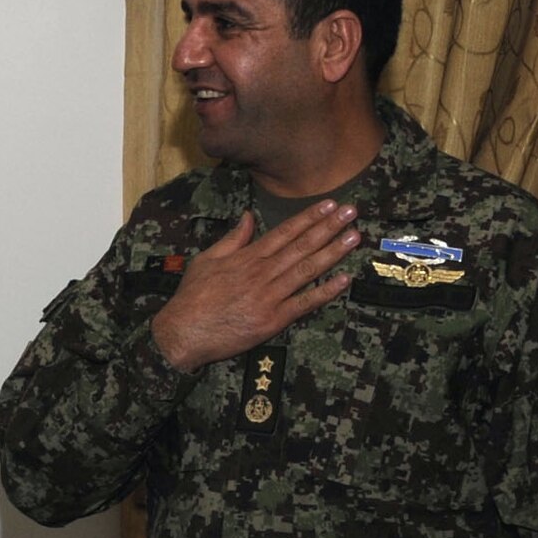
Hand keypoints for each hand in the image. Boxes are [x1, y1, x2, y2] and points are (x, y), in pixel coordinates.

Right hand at [149, 201, 360, 370]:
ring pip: (307, 269)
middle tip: (352, 212)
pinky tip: (344, 280)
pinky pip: (304, 303)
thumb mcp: (206, 260)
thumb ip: (232, 239)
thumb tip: (247, 216)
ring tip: (354, 236)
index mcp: (247, 257)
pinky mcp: (273, 319)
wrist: (183, 332)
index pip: (284, 232)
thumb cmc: (192, 297)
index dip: (309, 217)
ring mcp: (269, 296)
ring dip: (333, 252)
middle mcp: (262, 273)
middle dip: (329, 227)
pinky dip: (325, 292)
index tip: (329, 205)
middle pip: (301, 246)